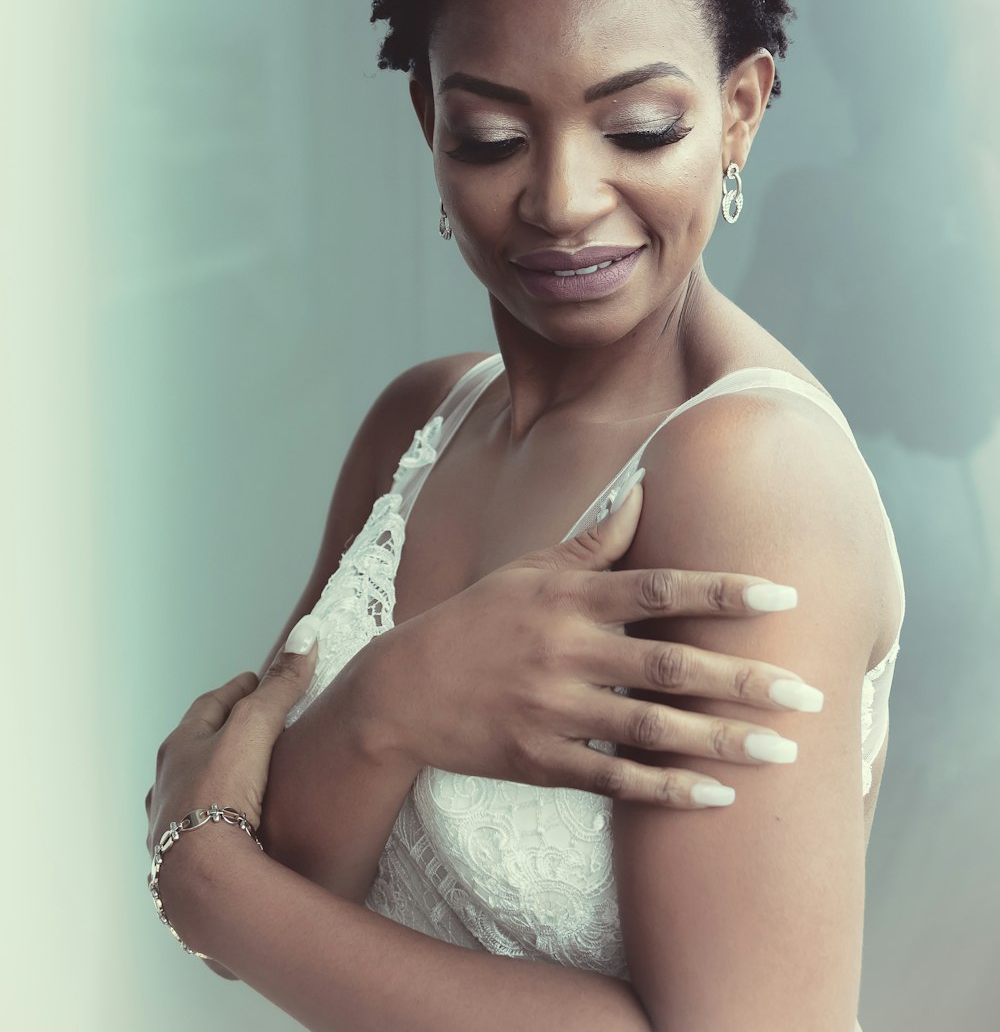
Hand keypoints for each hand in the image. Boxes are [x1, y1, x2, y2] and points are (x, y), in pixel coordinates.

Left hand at [145, 645, 316, 858]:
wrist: (201, 880)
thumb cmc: (221, 798)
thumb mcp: (255, 728)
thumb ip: (281, 685)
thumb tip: (305, 632)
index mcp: (180, 747)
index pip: (210, 705)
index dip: (238, 689)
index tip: (256, 680)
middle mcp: (168, 784)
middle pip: (198, 748)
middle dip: (223, 733)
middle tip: (254, 724)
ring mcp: (171, 825)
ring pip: (193, 791)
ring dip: (215, 780)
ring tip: (243, 778)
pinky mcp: (183, 863)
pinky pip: (200, 831)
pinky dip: (217, 821)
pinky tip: (234, 831)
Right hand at [340, 481, 822, 807]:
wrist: (405, 688)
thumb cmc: (481, 619)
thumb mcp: (532, 568)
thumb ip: (596, 538)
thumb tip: (646, 488)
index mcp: (570, 595)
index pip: (659, 587)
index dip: (722, 591)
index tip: (784, 595)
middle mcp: (566, 649)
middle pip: (669, 664)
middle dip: (743, 679)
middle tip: (808, 693)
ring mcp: (554, 709)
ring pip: (652, 729)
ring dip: (721, 742)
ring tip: (782, 752)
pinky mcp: (542, 761)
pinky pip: (615, 780)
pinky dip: (668, 791)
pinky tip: (718, 797)